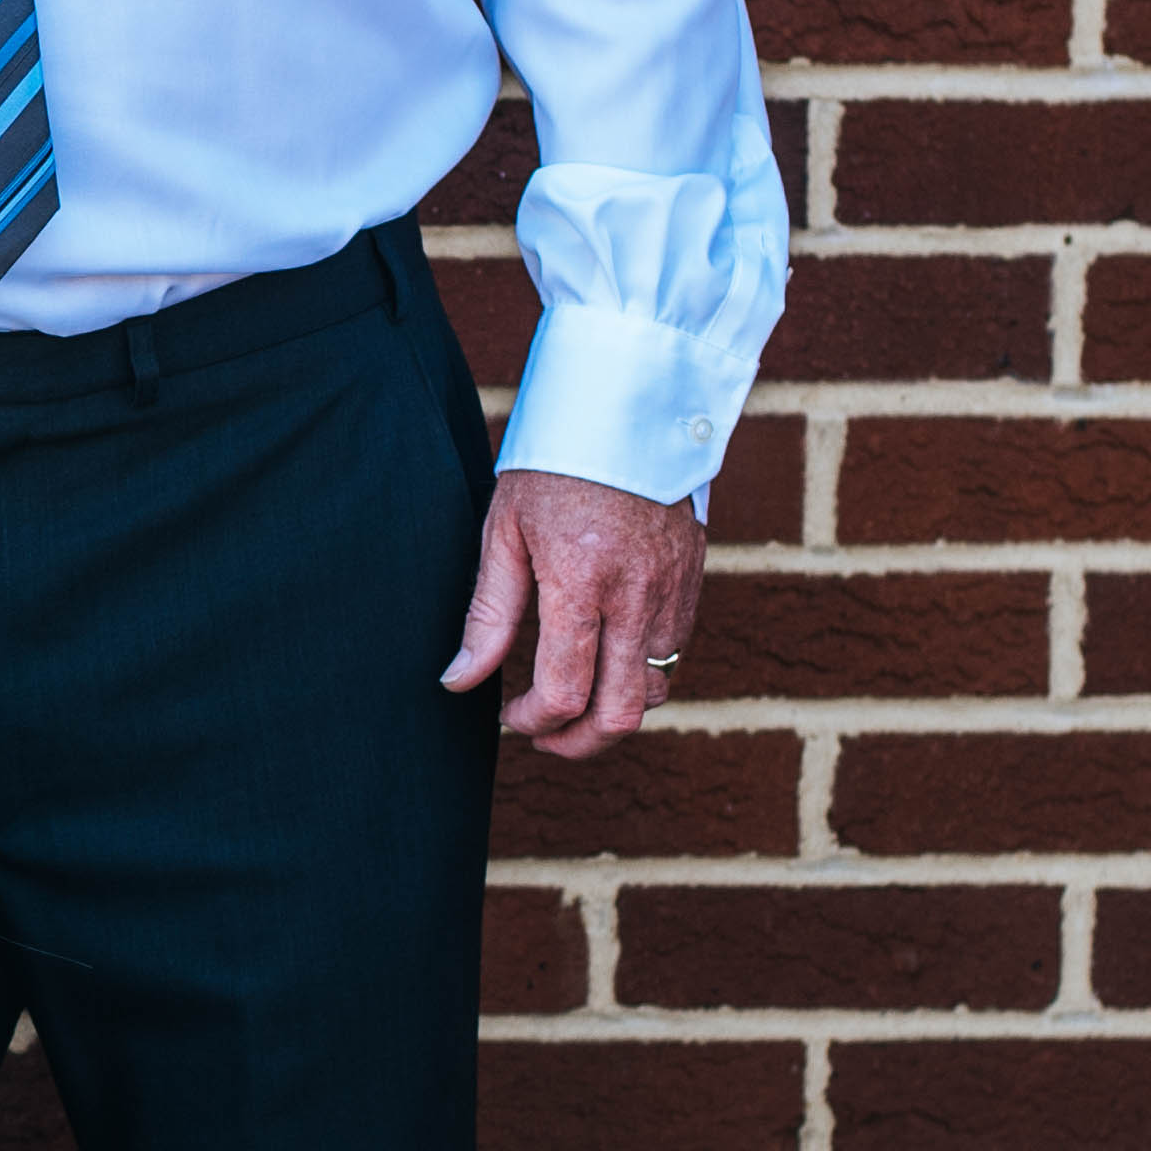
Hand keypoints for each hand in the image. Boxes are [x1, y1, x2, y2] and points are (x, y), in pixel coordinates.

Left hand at [441, 466, 702, 761]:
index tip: (509, 716)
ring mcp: (673, 591)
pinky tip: (605, 661)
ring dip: (613, 713)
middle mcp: (636, 596)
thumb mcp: (504, 532)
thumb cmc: (554, 464)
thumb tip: (458, 681)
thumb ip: (487, 615)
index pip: (564, 691)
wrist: (627, 408)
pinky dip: (640, 676)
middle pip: (620, 714)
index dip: (532, 722)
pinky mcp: (692, 581)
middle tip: (543, 737)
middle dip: (578, 743)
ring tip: (573, 704)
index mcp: (581, 582)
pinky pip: (673, 653)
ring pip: (655, 692)